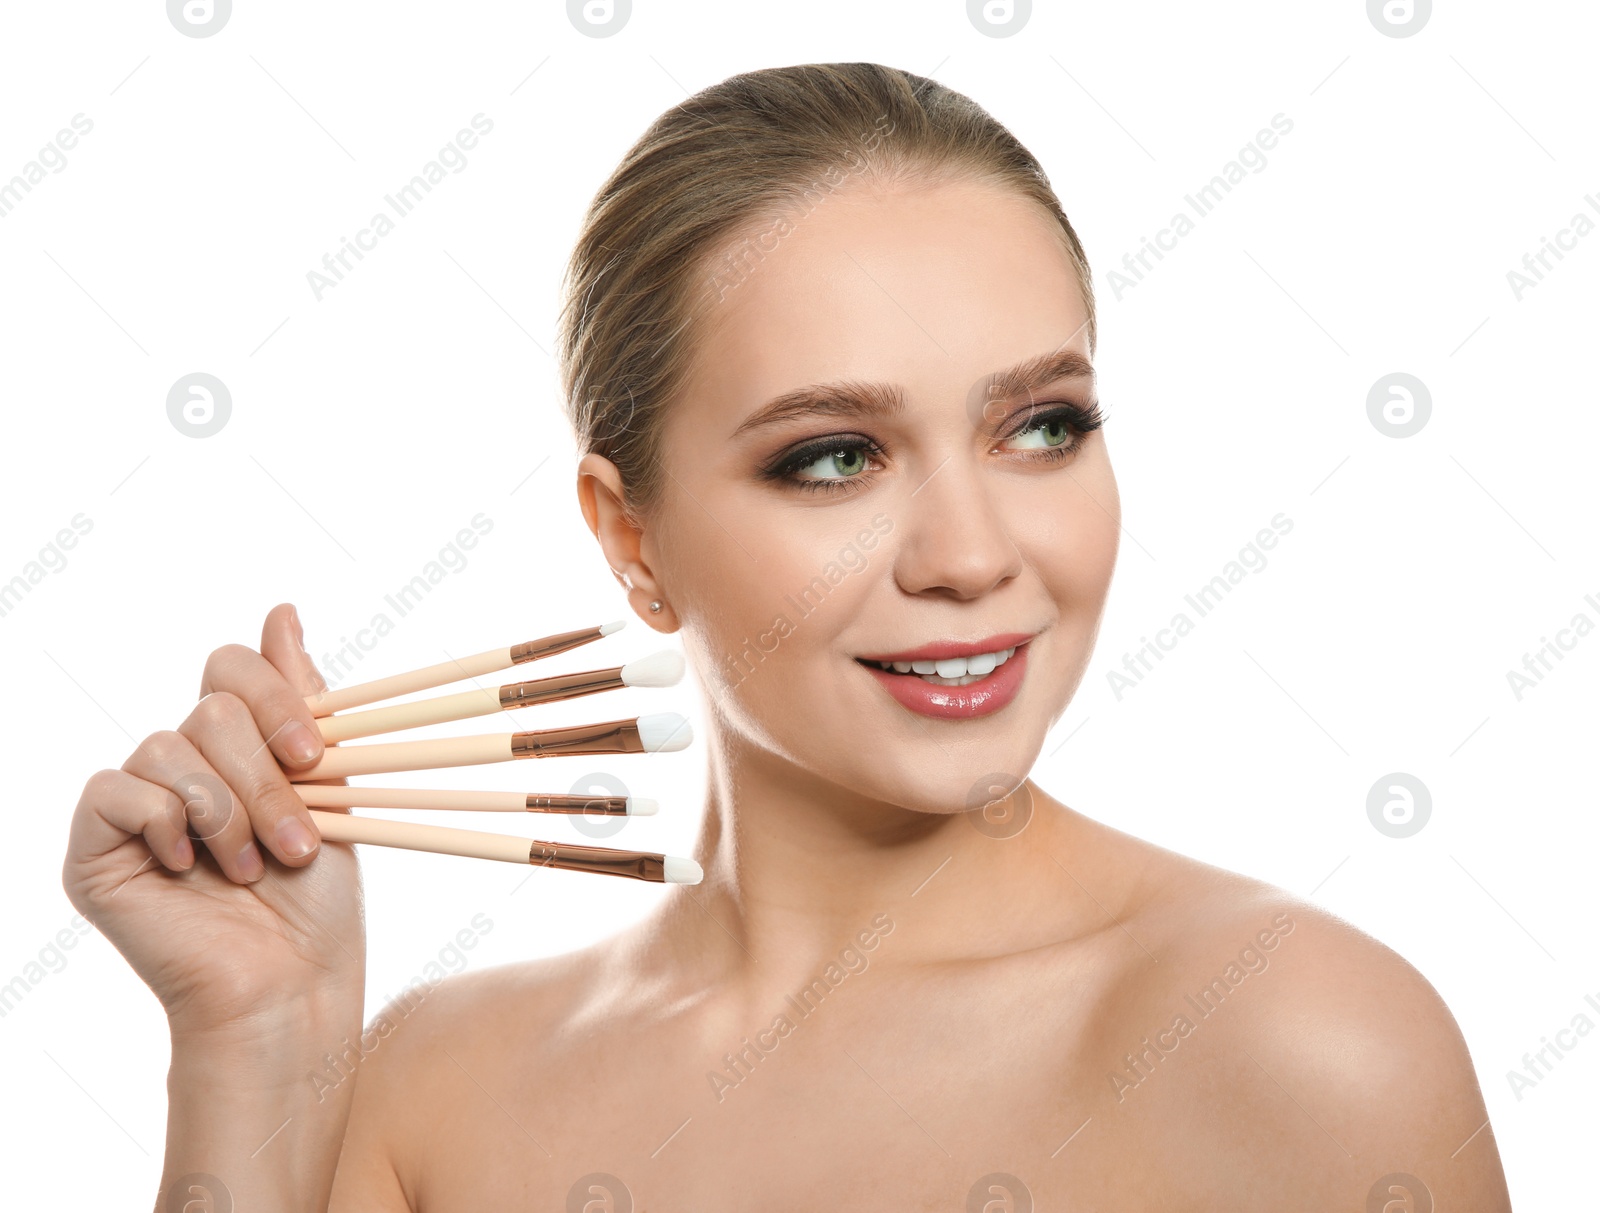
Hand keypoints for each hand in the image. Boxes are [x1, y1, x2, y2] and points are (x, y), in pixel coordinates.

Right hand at [62, 603, 363, 1042]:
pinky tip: (191, 871)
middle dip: (267, 778)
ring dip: (228, 812)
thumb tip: (282, 610)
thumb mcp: (326, 789)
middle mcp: (181, 767)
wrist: (288, 986)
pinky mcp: (95, 847)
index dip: (278, 697)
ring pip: (170, 746)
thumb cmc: (316, 902)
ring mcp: (135, 806)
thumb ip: (299, 702)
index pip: (233, 668)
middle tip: (296, 840)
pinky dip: (167, 825)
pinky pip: (116, 791)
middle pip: (212, 707)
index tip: (316, 754)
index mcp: (237, 748)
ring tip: (252, 869)